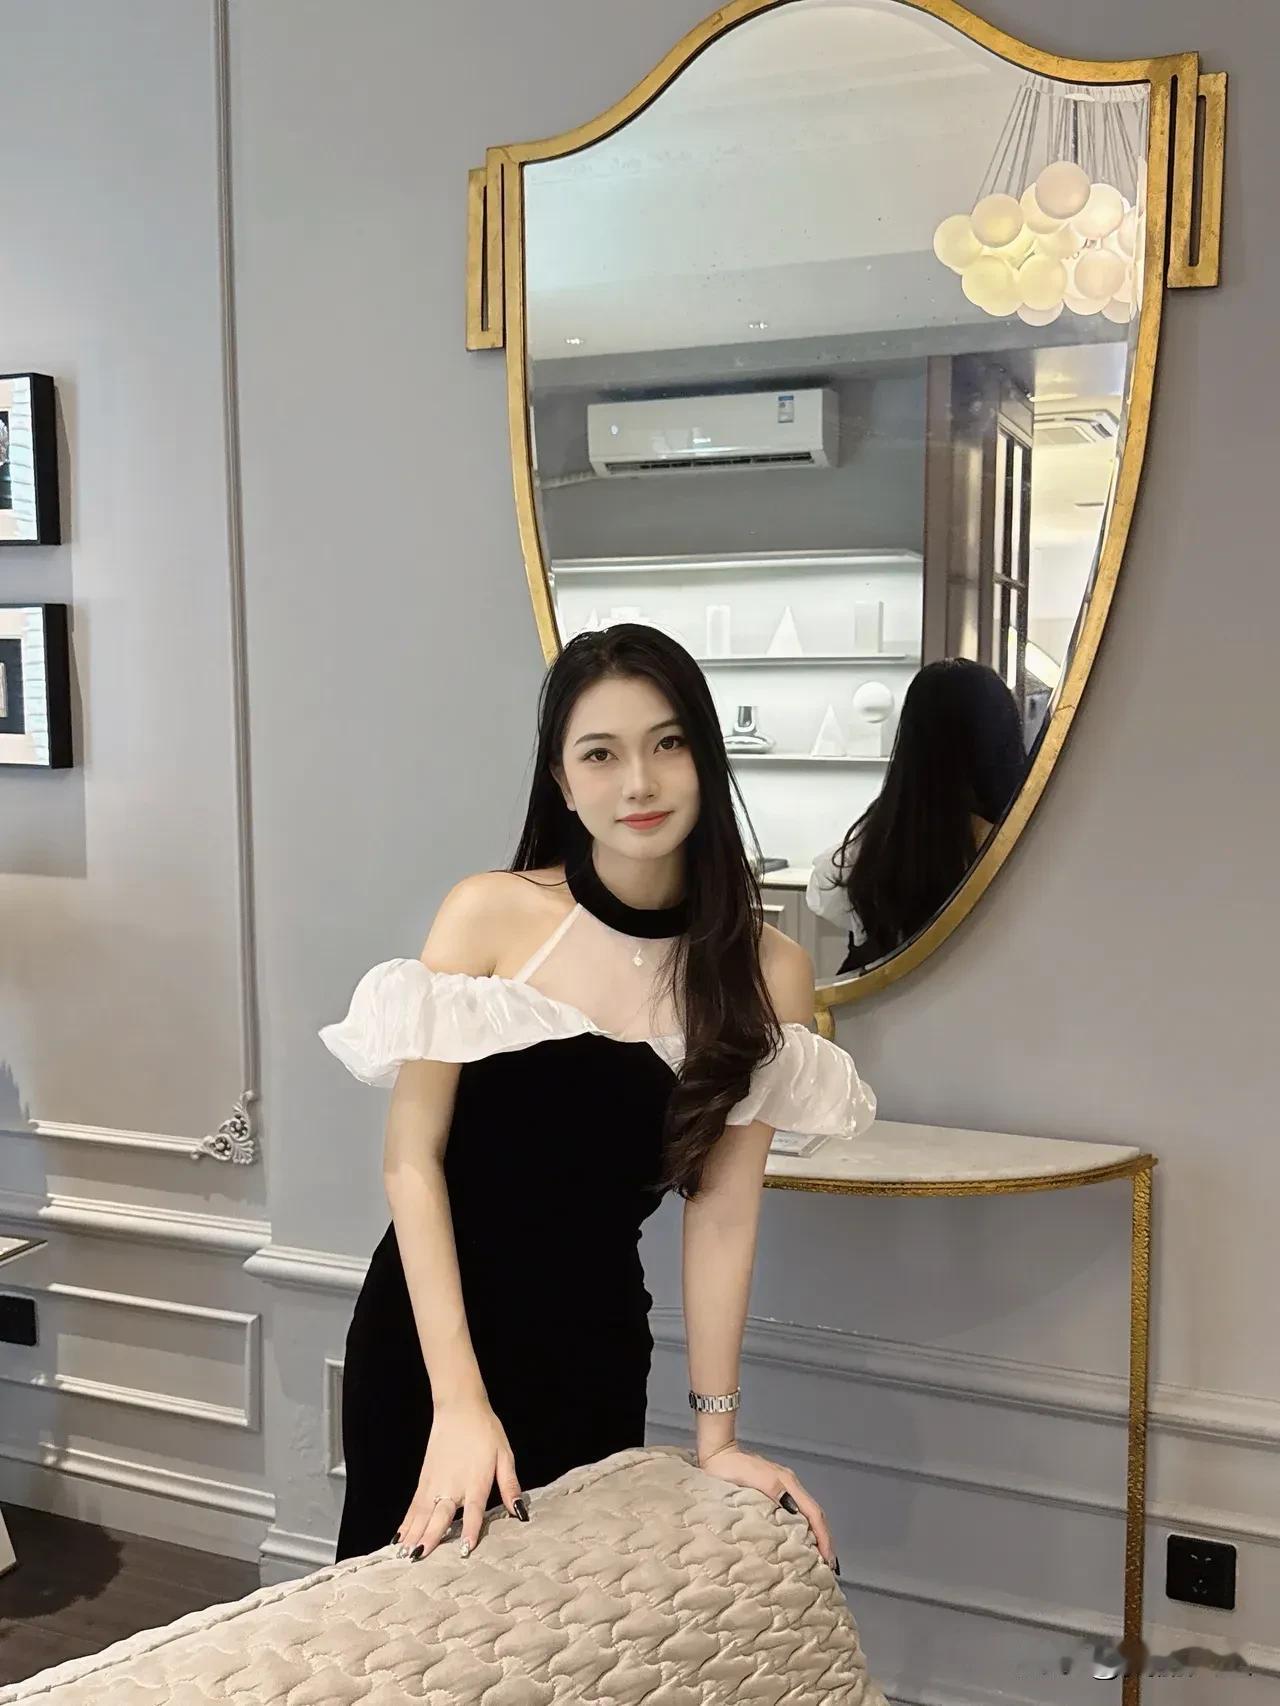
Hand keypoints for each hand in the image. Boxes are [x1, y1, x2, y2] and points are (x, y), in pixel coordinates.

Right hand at [394, 1398, 526, 1560]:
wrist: (459, 1408)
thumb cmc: (486, 1431)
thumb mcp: (505, 1456)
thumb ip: (510, 1486)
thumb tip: (521, 1512)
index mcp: (476, 1480)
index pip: (473, 1510)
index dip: (470, 1529)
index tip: (465, 1549)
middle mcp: (453, 1485)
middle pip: (440, 1515)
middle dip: (430, 1537)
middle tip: (419, 1557)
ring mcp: (435, 1483)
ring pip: (422, 1513)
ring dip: (413, 1534)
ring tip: (404, 1554)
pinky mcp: (424, 1480)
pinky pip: (413, 1506)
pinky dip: (405, 1522)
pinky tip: (398, 1537)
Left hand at [698, 1443, 837, 1572]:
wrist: (717, 1453)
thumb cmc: (730, 1467)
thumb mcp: (752, 1477)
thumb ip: (773, 1489)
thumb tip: (793, 1508)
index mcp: (788, 1483)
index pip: (814, 1513)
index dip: (823, 1537)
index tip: (829, 1560)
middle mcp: (789, 1485)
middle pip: (815, 1514)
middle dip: (826, 1539)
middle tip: (831, 1565)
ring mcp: (782, 1487)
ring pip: (807, 1514)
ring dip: (817, 1535)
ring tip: (820, 1557)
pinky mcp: (773, 1492)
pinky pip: (796, 1513)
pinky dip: (805, 1529)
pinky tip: (801, 1540)